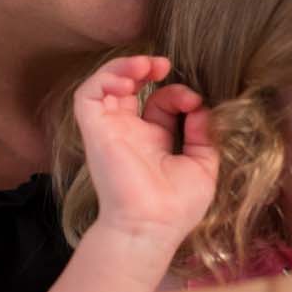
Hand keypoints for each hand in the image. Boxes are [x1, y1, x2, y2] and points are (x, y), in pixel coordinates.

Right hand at [75, 54, 218, 250]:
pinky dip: (104, 78)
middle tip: (164, 66)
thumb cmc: (177, 206)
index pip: (159, 103)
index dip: (176, 94)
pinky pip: (87, 95)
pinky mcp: (95, 131)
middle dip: (147, 69)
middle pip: (130, 88)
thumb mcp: (203, 165)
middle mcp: (129, 133)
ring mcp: (110, 131)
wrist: (152, 226)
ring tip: (147, 65)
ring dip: (124, 67)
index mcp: (153, 141)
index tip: (194, 103)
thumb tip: (201, 108)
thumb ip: (204, 134)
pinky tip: (128, 80)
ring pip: (104, 85)